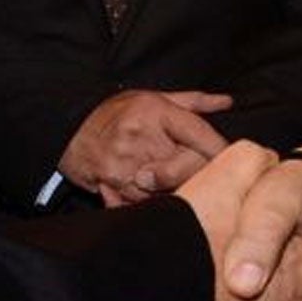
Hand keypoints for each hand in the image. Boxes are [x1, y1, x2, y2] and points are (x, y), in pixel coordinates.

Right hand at [59, 89, 230, 205]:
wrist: (71, 127)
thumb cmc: (117, 112)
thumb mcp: (154, 97)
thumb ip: (193, 102)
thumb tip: (227, 102)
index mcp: (155, 112)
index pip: (199, 134)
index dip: (220, 149)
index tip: (230, 159)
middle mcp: (141, 136)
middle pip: (188, 167)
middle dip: (198, 173)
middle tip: (200, 174)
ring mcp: (125, 163)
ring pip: (168, 190)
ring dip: (175, 191)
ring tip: (170, 182)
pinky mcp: (111, 185)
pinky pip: (143, 203)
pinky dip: (151, 203)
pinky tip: (150, 194)